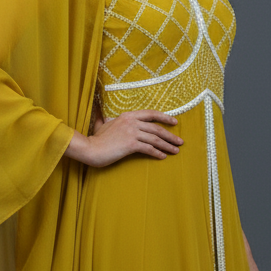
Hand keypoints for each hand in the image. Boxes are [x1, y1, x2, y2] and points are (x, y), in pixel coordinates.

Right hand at [66, 109, 182, 167]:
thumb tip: (104, 117)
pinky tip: (163, 156)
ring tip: (176, 151)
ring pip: (155, 139)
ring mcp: (132, 132)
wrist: (90, 148)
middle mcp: (132, 122)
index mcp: (128, 115)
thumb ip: (107, 119)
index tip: (175, 122)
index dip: (164, 118)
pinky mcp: (131, 144)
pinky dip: (158, 153)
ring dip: (168, 145)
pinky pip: (149, 148)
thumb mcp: (103, 124)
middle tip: (180, 141)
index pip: (151, 114)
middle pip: (156, 128)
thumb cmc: (96, 139)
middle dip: (170, 135)